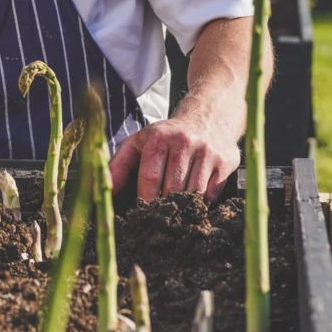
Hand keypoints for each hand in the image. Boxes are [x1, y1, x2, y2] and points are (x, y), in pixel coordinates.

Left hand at [108, 112, 239, 202]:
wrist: (207, 116)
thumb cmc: (167, 135)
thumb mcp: (139, 142)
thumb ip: (119, 165)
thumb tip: (106, 189)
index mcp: (159, 138)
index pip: (150, 178)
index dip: (145, 200)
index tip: (142, 213)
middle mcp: (185, 143)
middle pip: (172, 189)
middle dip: (164, 205)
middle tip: (160, 215)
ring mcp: (207, 152)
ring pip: (193, 194)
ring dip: (184, 206)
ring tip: (176, 208)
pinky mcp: (226, 162)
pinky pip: (212, 194)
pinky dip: (203, 202)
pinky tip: (195, 198)